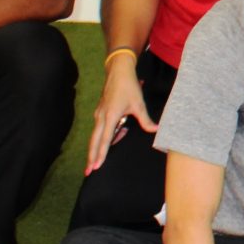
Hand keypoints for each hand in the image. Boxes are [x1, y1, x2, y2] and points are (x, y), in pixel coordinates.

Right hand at [84, 53, 156, 172]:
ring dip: (96, 148)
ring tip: (96, 162)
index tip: (96, 166)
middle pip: (95, 141)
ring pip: (96, 136)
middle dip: (91, 157)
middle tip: (88, 171)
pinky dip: (103, 137)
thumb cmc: (129, 87)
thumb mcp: (139, 104)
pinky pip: (100, 128)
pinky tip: (116, 137)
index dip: (101, 154)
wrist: (118, 71)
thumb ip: (145, 120)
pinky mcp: (100, 112)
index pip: (105, 139)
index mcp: (110, 116)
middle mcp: (101, 117)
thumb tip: (155, 130)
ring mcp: (99, 114)